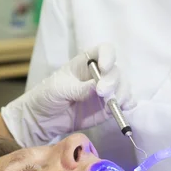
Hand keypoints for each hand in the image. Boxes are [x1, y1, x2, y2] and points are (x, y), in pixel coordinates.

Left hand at [2, 43, 134, 146]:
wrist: (43, 119)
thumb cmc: (47, 96)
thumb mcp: (59, 89)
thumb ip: (78, 88)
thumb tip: (97, 87)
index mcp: (86, 62)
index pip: (105, 50)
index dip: (108, 56)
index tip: (104, 68)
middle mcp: (100, 74)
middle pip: (116, 71)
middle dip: (113, 81)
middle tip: (102, 93)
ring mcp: (106, 91)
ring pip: (123, 87)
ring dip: (122, 94)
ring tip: (112, 104)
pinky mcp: (108, 107)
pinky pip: (124, 103)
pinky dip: (127, 105)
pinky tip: (122, 109)